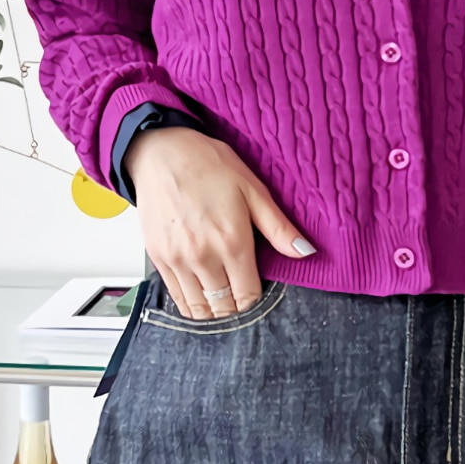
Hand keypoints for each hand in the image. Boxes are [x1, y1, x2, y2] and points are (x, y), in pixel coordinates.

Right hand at [125, 127, 316, 319]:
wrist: (163, 152)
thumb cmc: (209, 165)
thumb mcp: (253, 190)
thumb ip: (279, 227)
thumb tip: (306, 252)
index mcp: (232, 242)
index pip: (249, 296)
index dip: (257, 299)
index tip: (258, 288)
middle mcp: (203, 257)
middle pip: (225, 308)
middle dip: (237, 308)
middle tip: (241, 294)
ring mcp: (178, 260)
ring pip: (199, 309)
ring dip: (214, 311)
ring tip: (222, 297)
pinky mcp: (158, 258)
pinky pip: (176, 298)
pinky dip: (190, 303)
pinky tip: (200, 292)